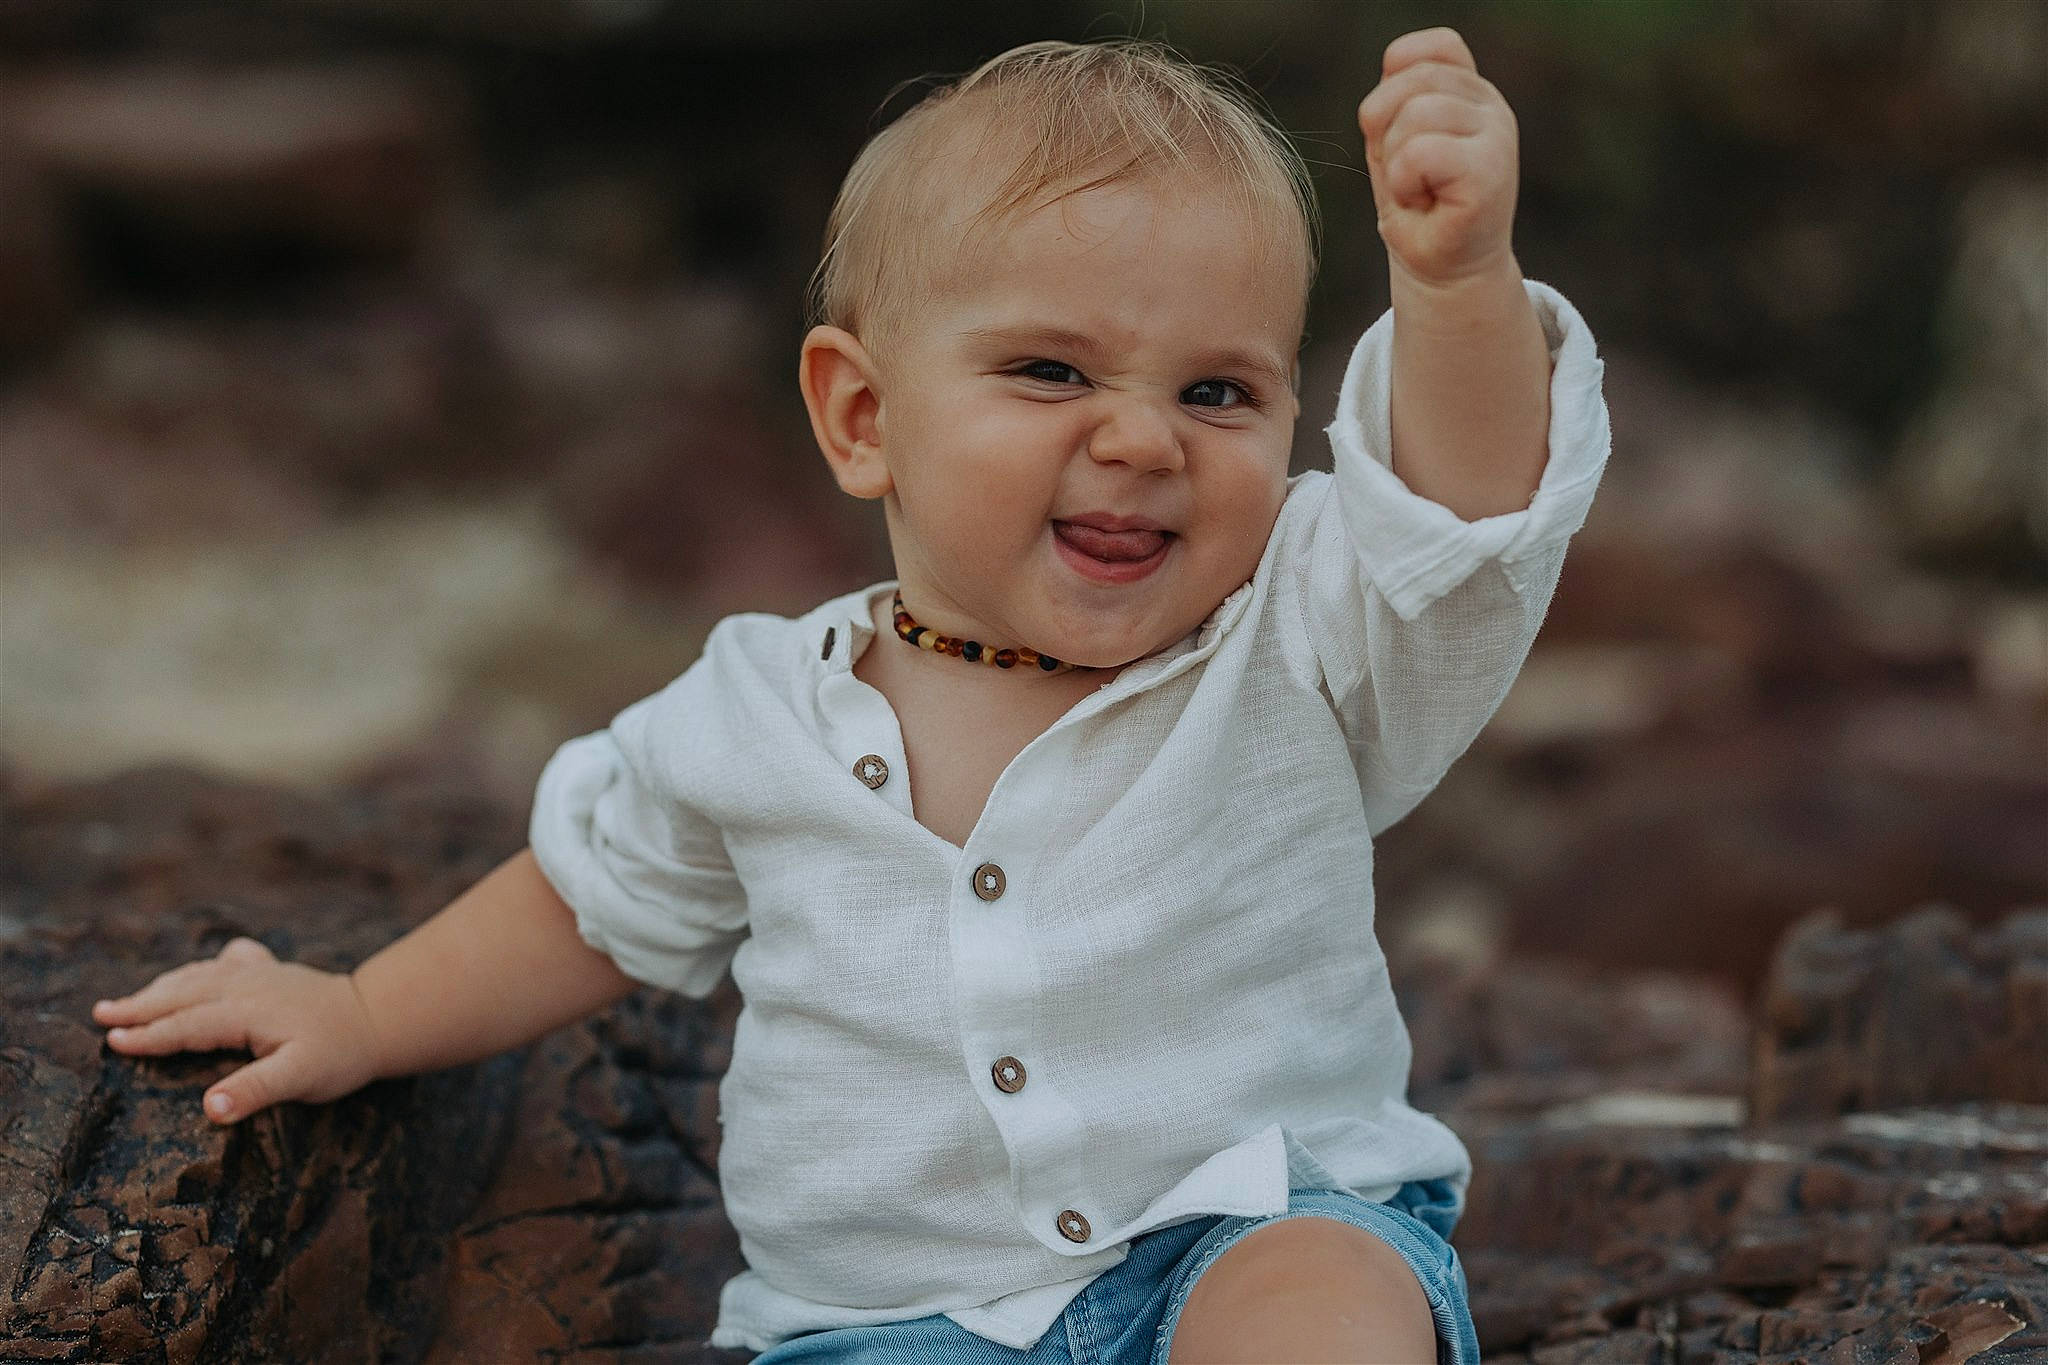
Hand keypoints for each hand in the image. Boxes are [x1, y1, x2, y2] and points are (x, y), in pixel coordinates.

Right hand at [92, 936, 384, 1123]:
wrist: (378, 1017)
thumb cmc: (340, 1053)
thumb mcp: (302, 1078)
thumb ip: (256, 1091)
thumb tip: (211, 1108)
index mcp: (246, 1012)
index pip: (187, 1025)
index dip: (149, 1035)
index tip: (113, 1041)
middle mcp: (247, 985)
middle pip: (183, 994)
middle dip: (141, 1005)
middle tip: (100, 1014)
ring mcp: (260, 974)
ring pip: (200, 975)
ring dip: (164, 986)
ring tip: (130, 999)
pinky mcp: (273, 971)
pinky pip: (228, 963)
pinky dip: (205, 967)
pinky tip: (205, 968)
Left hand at [1358, 28, 1520, 287]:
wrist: (1445, 272)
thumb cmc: (1419, 209)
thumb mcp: (1395, 141)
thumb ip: (1396, 98)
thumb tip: (1393, 67)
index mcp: (1469, 90)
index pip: (1425, 49)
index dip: (1391, 87)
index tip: (1395, 134)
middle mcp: (1490, 104)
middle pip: (1411, 80)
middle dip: (1385, 130)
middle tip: (1404, 174)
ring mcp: (1497, 134)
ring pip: (1414, 115)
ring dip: (1396, 162)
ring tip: (1417, 189)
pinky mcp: (1491, 170)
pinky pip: (1420, 152)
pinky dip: (1405, 181)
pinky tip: (1425, 201)